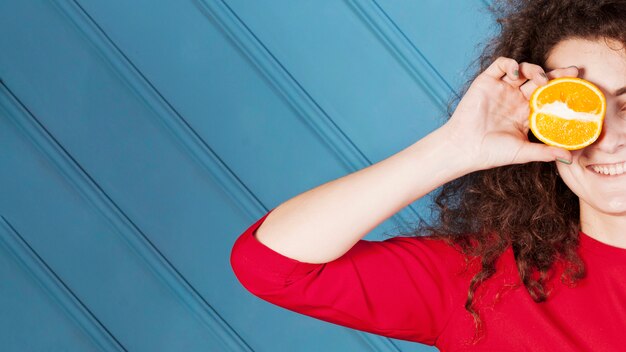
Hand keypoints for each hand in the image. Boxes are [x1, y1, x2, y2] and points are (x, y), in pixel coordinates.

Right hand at [442, 57, 577, 170]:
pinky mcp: (486, 81)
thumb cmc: (491, 152)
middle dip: (556, 74)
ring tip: (539, 78)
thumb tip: (570, 157)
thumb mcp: (523, 152)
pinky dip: (511, 64)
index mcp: (525, 113)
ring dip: (534, 69)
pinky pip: (501, 65)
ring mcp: (500, 89)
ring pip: (523, 69)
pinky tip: (516, 73)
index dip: (562, 89)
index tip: (577, 86)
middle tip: (571, 72)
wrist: (465, 148)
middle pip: (539, 80)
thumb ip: (546, 152)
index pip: (548, 96)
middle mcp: (514, 98)